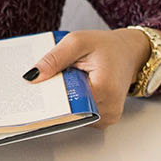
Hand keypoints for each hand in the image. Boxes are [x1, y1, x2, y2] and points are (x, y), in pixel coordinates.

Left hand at [25, 28, 153, 128]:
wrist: (128, 53)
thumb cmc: (106, 46)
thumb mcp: (77, 41)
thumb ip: (54, 58)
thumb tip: (32, 77)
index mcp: (104, 89)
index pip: (66, 101)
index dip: (49, 96)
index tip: (34, 90)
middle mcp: (108, 109)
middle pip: (69, 111)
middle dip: (54, 99)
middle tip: (42, 85)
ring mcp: (108, 116)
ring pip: (75, 116)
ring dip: (64, 102)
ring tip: (60, 84)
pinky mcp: (106, 118)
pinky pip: (82, 116)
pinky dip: (74, 105)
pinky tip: (70, 90)